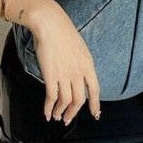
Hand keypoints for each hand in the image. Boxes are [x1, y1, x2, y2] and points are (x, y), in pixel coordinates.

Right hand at [30, 4, 101, 124]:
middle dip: (73, 112)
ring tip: (56, 116)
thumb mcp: (80, 48)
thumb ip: (81, 64)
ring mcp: (65, 74)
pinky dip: (49, 108)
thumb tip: (78, 76)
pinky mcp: (51, 75)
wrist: (50, 24)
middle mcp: (78, 72)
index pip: (95, 89)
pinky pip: (52, 97)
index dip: (95, 104)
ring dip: (60, 112)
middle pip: (79, 100)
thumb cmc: (63, 32)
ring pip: (66, 102)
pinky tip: (47, 112)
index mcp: (88, 65)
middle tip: (67, 118)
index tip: (95, 114)